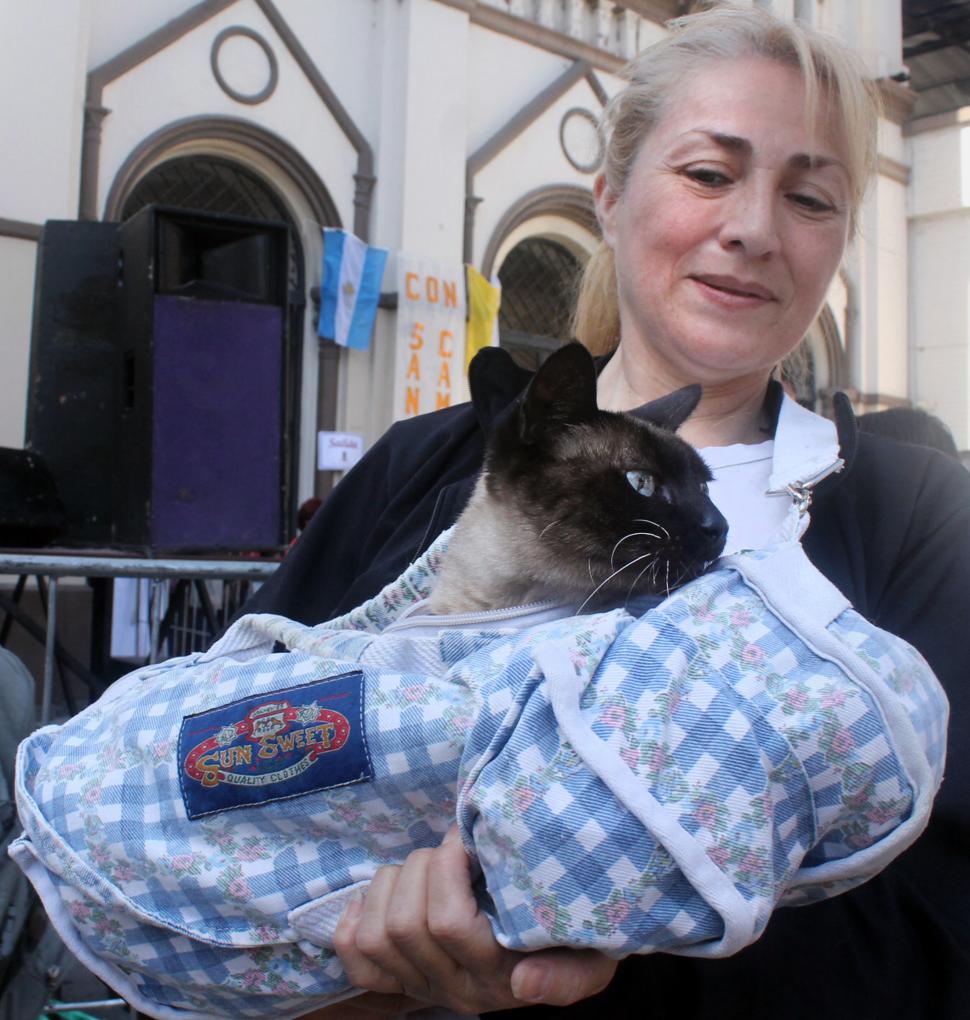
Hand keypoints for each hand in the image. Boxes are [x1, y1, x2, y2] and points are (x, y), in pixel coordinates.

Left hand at [332, 826, 617, 1013]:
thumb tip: (522, 983)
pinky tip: (382, 895)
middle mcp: (455, 988)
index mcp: (497, 976)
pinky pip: (356, 957)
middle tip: (451, 847)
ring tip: (425, 866)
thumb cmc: (577, 937)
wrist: (563, 951)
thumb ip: (569, 977)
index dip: (447, 865)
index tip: (469, 837)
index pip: (448, 923)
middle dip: (422, 865)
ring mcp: (422, 986)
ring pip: (378, 933)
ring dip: (392, 883)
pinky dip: (355, 918)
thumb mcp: (593, 957)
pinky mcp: (398, 981)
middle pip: (406, 923)